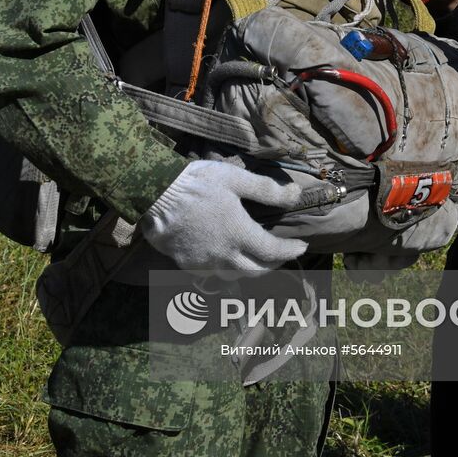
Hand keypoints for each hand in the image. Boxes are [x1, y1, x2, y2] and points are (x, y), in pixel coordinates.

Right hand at [139, 159, 306, 273]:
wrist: (155, 195)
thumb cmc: (197, 183)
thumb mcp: (235, 179)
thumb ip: (266, 190)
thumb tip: (296, 194)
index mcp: (239, 234)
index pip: (273, 252)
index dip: (291, 250)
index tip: (302, 246)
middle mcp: (224, 255)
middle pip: (256, 270)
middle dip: (273, 264)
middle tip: (282, 254)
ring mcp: (204, 263)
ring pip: (234, 276)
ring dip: (251, 270)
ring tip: (257, 258)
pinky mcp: (186, 264)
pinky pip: (213, 275)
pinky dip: (227, 270)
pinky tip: (227, 259)